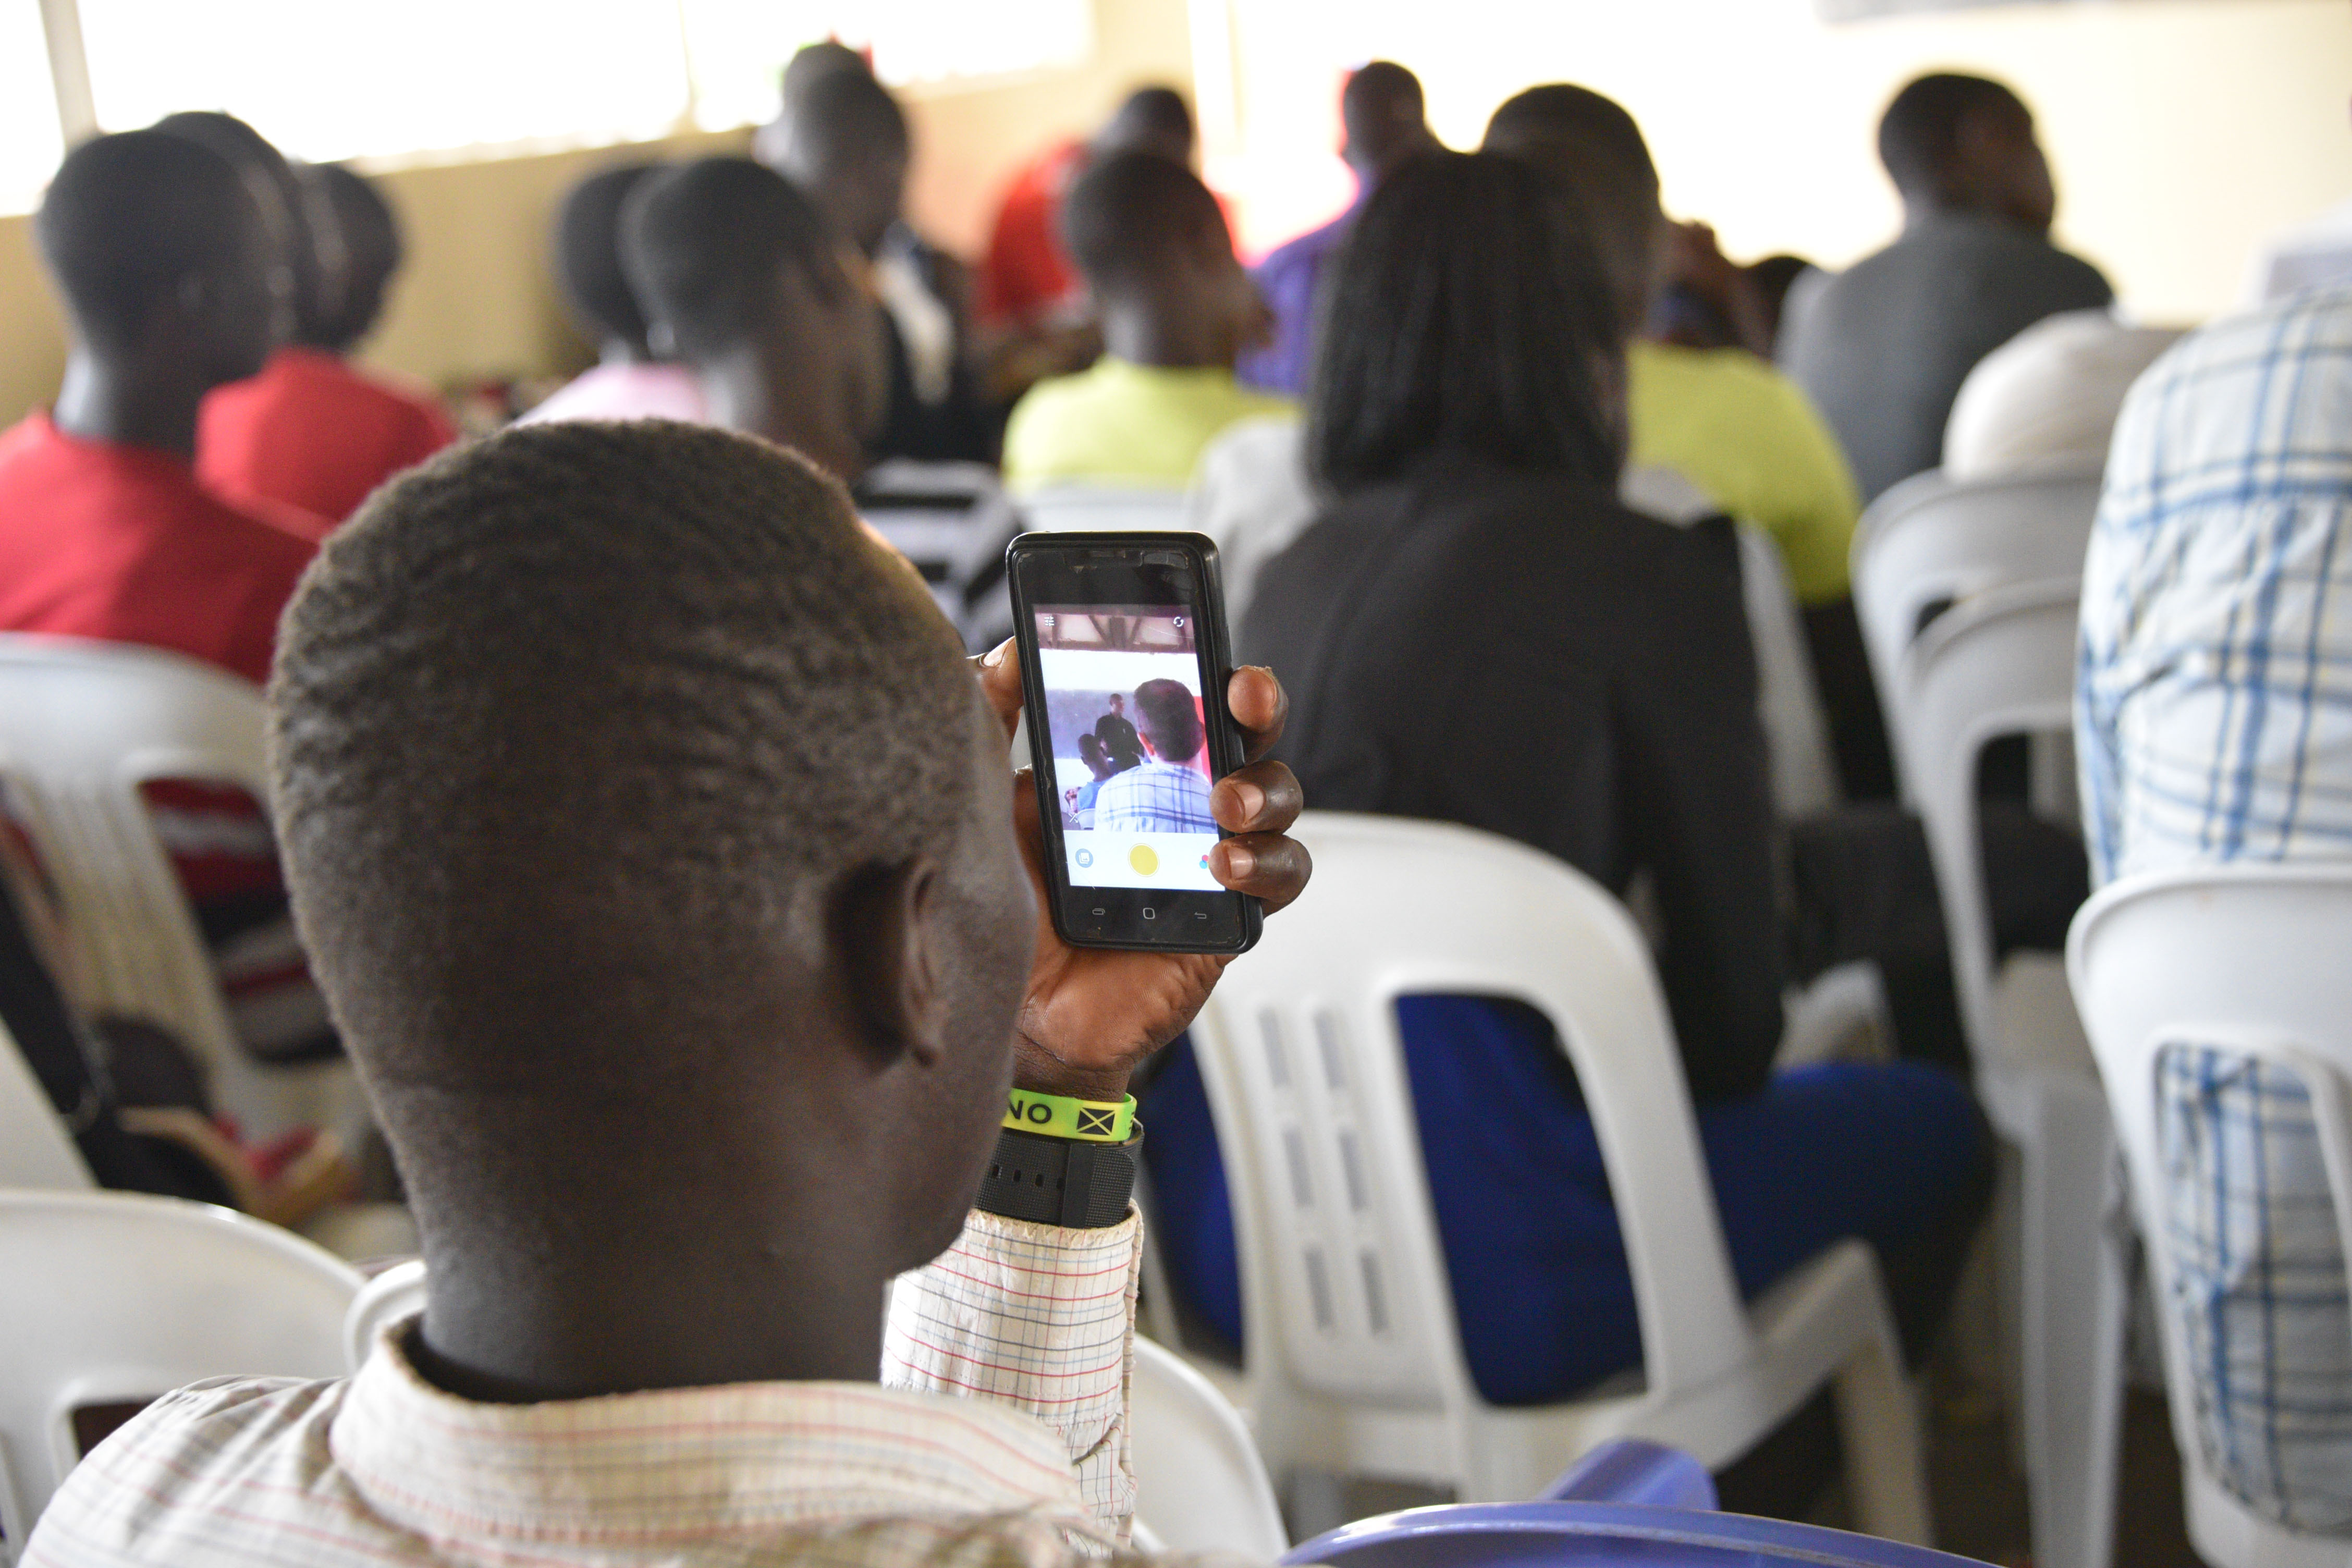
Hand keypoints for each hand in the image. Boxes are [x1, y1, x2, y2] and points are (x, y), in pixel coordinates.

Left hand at [974, 641, 1309, 1101]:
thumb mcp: (992, 792)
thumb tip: (1013, 647)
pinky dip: (1267, 861)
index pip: (1189, 697)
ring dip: (1264, 788)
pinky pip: (1280, 876)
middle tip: (1238, 701)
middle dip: (1258, 705)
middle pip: (1251, 734)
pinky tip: (1226, 863)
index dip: (1209, 666)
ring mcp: (1211, 856)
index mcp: (1133, 763)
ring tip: (1225, 803)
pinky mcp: (1228, 916)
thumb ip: (996, 714)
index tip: (1206, 649)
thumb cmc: (1009, 899)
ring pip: (1280, 799)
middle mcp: (1181, 801)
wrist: (1014, 1007)